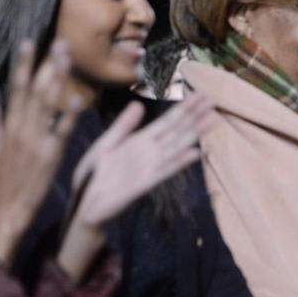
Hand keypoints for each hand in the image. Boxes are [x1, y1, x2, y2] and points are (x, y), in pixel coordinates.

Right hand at [0, 40, 83, 265]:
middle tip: (60, 42)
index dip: (22, 64)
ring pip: (48, 104)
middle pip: (35, 90)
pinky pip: (61, 132)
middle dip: (47, 65)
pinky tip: (77, 99)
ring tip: (68, 58)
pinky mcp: (51, 156)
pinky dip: (68, 116)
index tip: (28, 42)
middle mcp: (21, 128)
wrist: (7, 210)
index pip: (15, 87)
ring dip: (59, 79)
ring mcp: (36, 141)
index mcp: (7, 125)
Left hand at [70, 93, 215, 226]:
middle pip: (177, 130)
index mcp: (140, 140)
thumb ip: (123, 126)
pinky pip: (165, 171)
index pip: (167, 121)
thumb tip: (139, 104)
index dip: (183, 107)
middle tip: (214, 99)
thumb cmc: (93, 173)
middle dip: (195, 115)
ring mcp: (149, 167)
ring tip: (213, 119)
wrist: (83, 202)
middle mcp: (149, 152)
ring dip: (195, 133)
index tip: (200, 94)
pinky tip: (195, 153)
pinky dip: (180, 162)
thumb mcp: (105, 144)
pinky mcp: (144, 184)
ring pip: (176, 146)